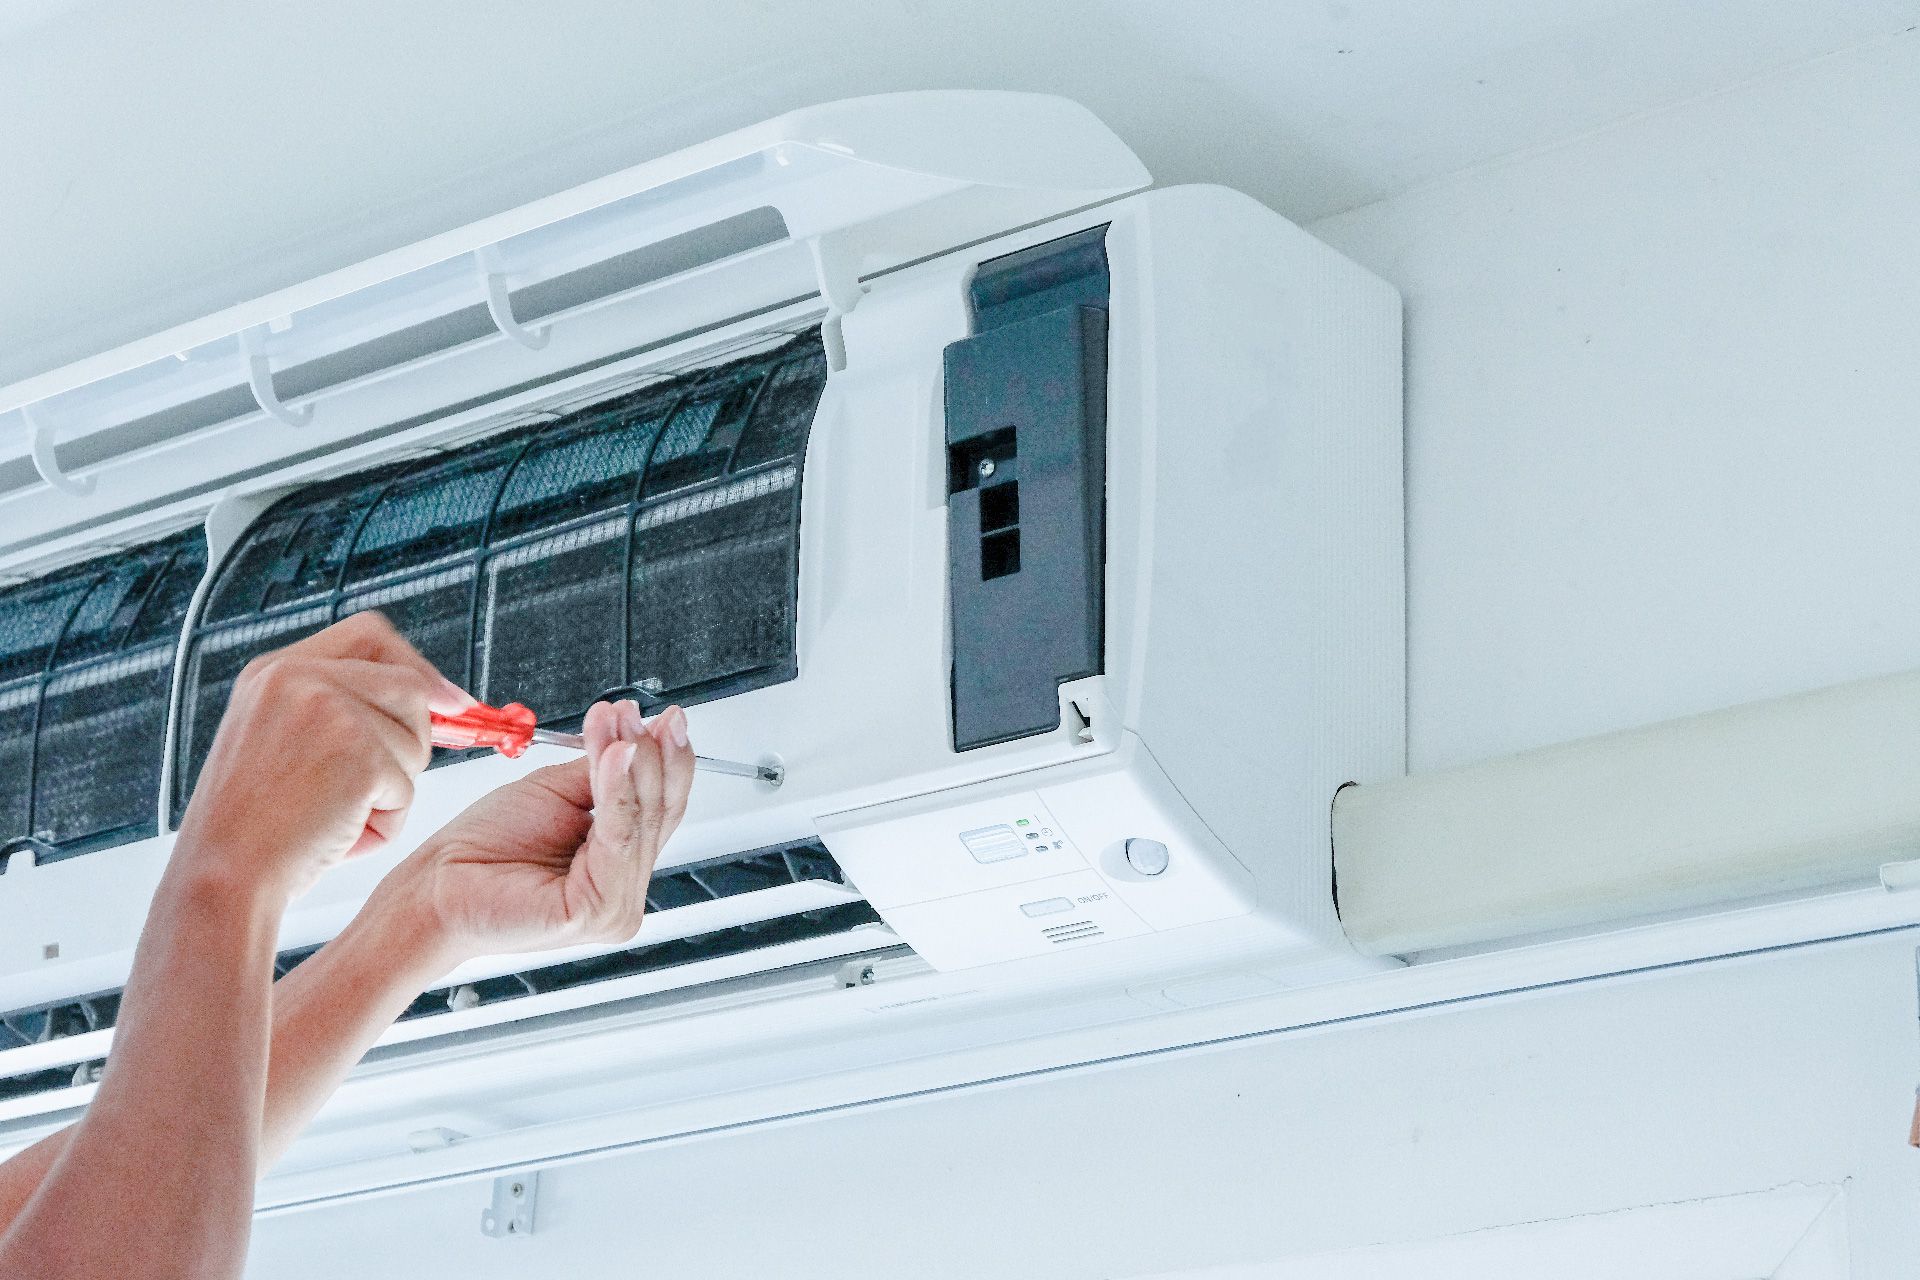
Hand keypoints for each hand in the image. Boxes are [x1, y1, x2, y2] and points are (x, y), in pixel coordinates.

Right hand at [174, 612, 472, 901]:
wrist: (220, 877)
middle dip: (413, 739)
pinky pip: (407, 789)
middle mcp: (298, 678)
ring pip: (416, 739)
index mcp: (274, 671)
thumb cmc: (253, 828)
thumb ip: (340, 707)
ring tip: (336, 816)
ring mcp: (329, 711)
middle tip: (376, 787)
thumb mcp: (278, 741)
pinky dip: (384, 823)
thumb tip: (441, 697)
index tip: (446, 699)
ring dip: (393, 789)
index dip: (415, 665)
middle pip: (409, 686)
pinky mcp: (358, 754)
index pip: (370, 635)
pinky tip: (337, 836)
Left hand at [378, 701, 694, 964]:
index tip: (666, 718)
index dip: (669, 760)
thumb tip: (635, 738)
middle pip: (659, 812)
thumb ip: (601, 775)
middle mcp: (624, 891)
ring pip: (642, 822)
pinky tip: (614, 757)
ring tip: (619, 723)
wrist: (436, 886)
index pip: (661, 808)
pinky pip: (618, 841)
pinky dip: (618, 792)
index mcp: (617, 865)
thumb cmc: (482, 850)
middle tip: (635, 713)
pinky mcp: (597, 912)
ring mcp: (615, 908)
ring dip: (633, 764)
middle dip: (650, 753)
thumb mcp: (555, 793)